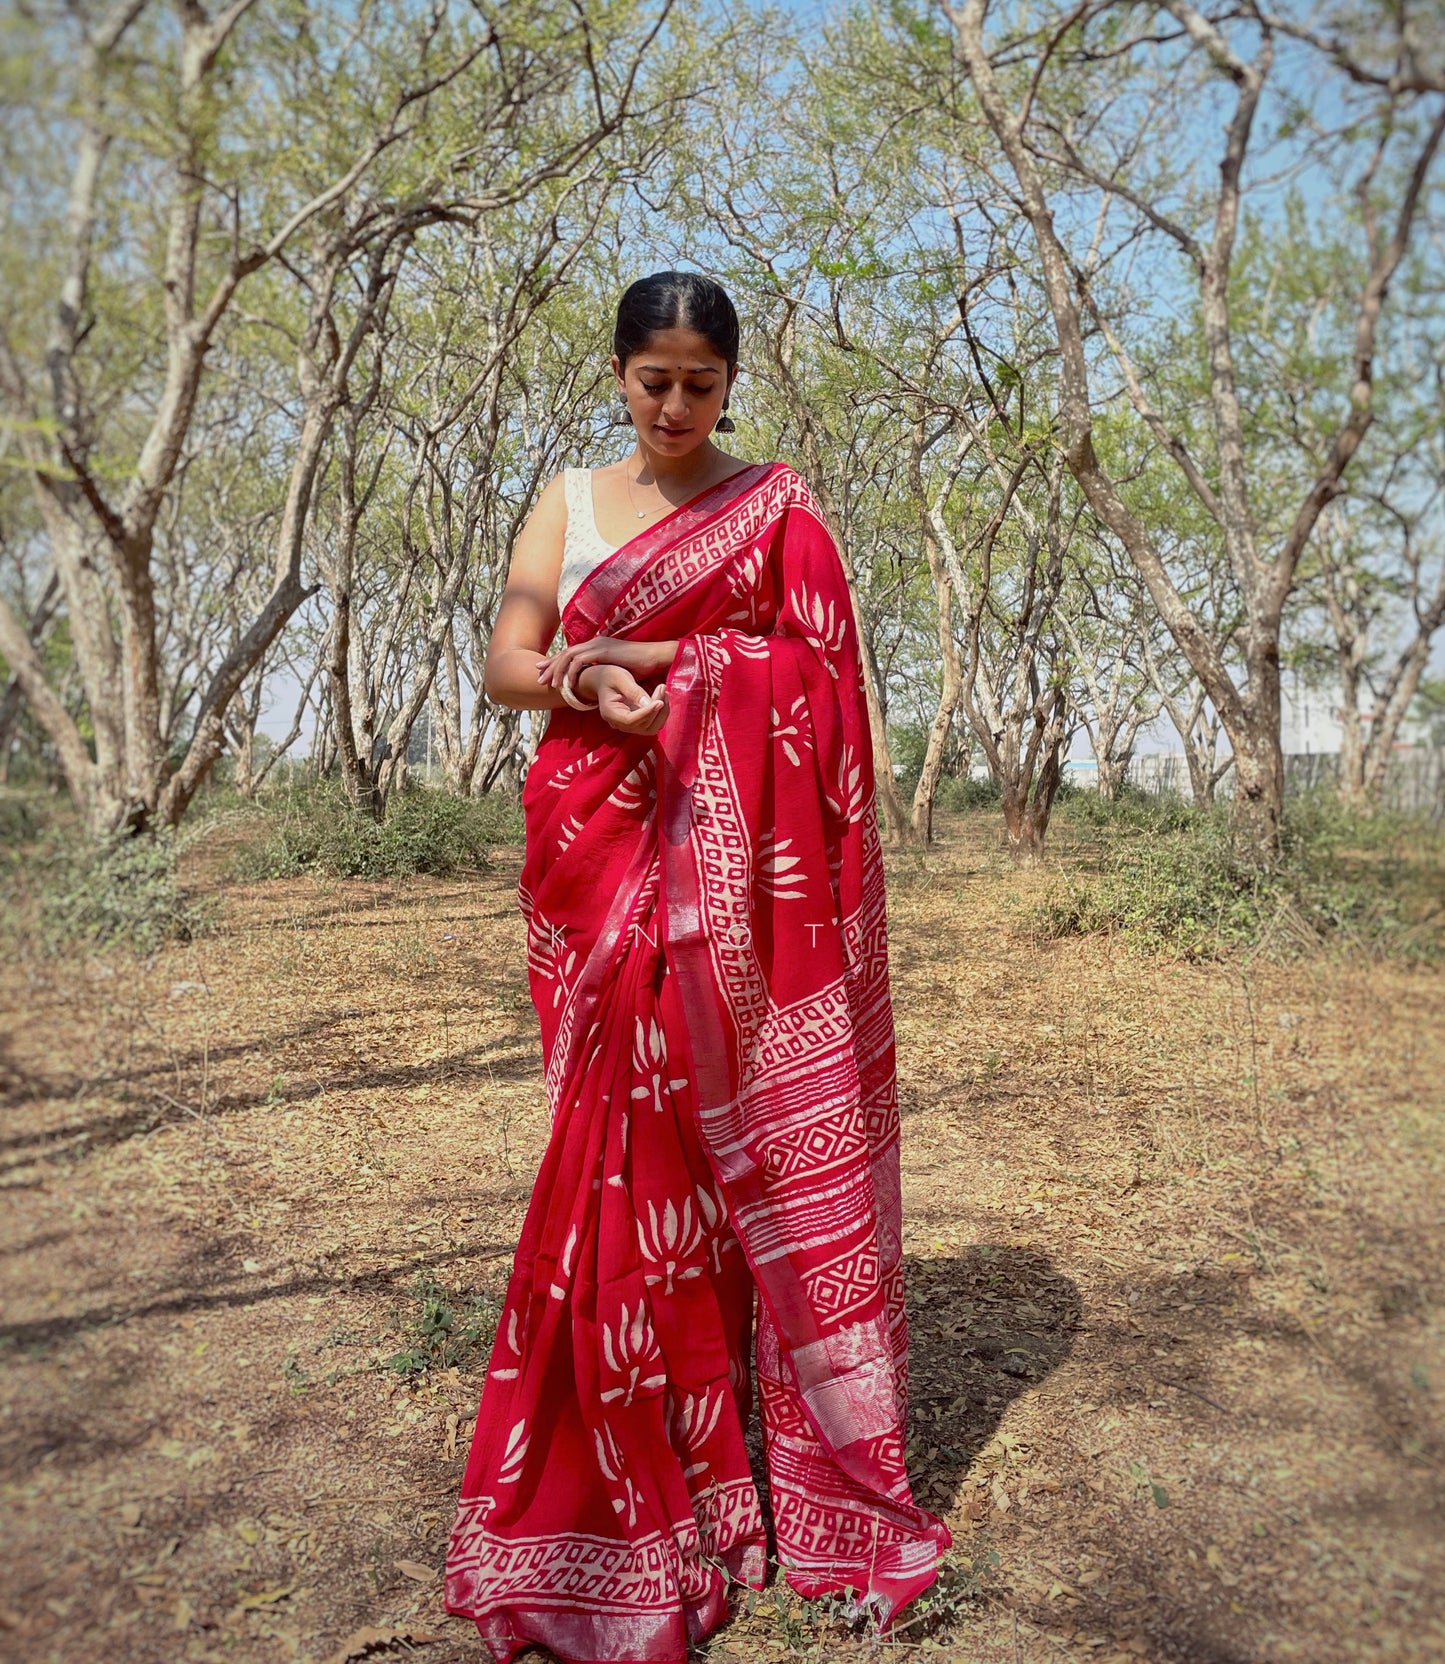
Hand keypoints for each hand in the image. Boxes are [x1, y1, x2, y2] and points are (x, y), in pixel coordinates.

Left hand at [536, 635, 674, 692]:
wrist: (655, 658)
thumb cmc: (641, 667)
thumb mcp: (617, 670)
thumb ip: (605, 673)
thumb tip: (597, 683)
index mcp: (596, 646)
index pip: (570, 654)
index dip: (555, 663)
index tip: (544, 673)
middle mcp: (594, 642)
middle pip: (565, 653)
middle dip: (550, 666)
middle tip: (538, 679)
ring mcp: (598, 645)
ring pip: (568, 656)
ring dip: (557, 671)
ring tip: (551, 685)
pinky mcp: (602, 651)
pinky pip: (579, 661)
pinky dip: (571, 672)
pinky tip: (567, 684)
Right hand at [581, 664, 669, 736]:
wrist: (602, 681)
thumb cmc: (609, 676)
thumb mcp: (619, 678)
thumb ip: (633, 691)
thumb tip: (649, 704)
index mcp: (610, 713)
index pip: (631, 720)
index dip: (647, 713)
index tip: (660, 701)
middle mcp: (619, 724)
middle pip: (643, 726)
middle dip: (657, 709)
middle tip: (663, 688)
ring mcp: (628, 725)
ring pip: (651, 728)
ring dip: (662, 712)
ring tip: (665, 692)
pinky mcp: (637, 723)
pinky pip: (653, 724)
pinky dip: (661, 713)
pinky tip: (663, 697)